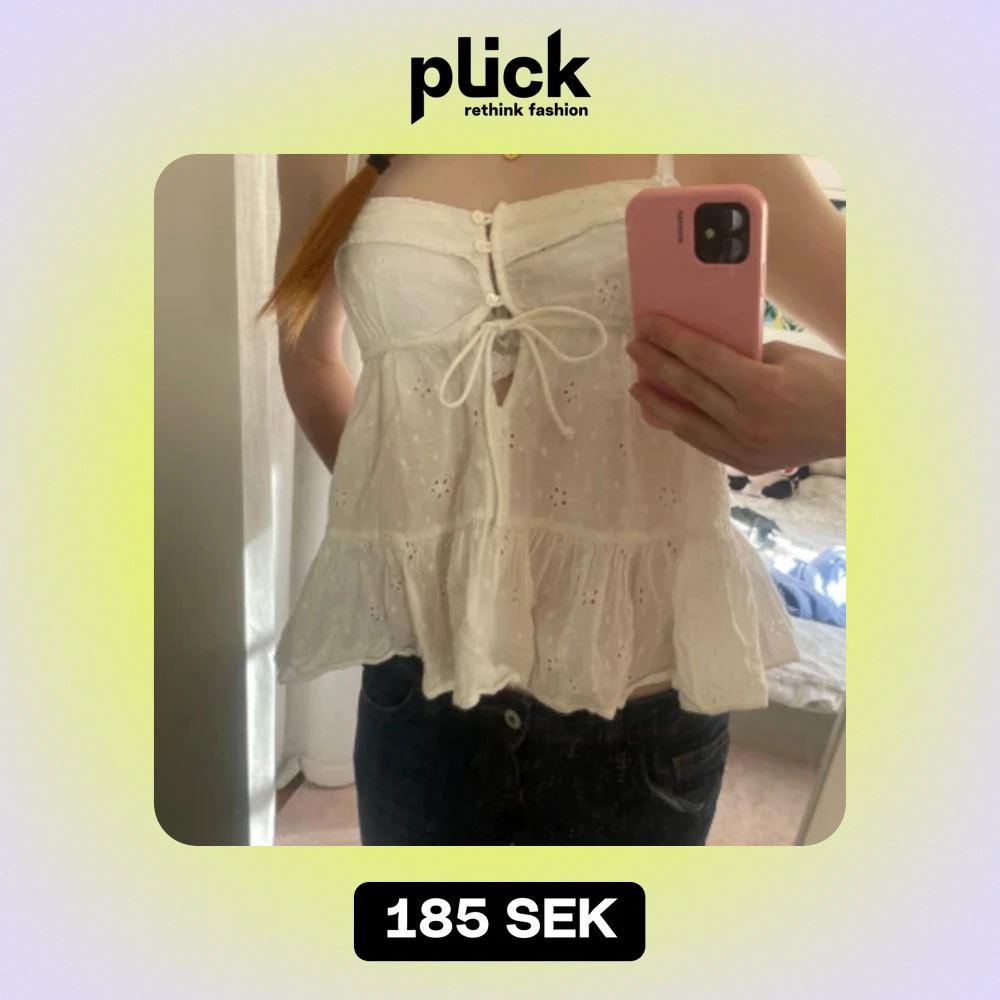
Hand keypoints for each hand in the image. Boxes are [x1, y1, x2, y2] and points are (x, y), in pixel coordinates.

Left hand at [626, 317, 844, 475]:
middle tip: (634, 348)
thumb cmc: (828, 381)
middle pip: (689, 388)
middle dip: (656, 365)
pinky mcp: (746, 465)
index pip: (702, 358)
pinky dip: (681, 427)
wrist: (861, 426)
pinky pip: (703, 443)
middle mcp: (748, 422)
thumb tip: (700, 354)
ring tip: (637, 386)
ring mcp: (745, 448)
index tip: (646, 325)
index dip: (670, 339)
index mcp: (761, 388)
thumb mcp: (786, 356)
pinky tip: (664, 415)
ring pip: (688, 424)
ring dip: (658, 403)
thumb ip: (742, 356)